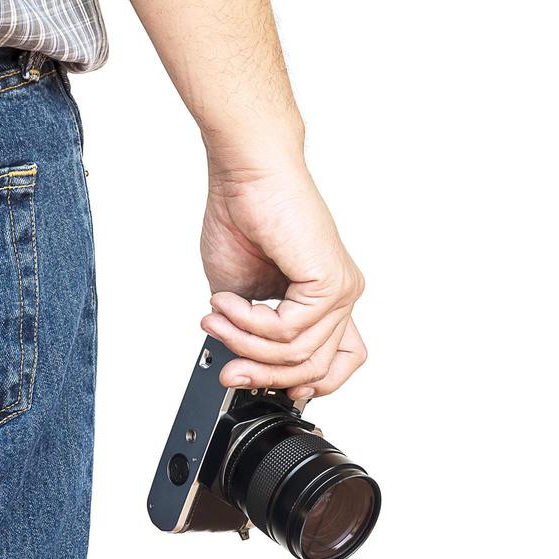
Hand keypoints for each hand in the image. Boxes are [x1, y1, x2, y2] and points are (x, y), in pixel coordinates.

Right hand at [199, 160, 366, 399]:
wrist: (247, 174)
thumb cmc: (243, 217)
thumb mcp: (243, 295)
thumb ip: (251, 333)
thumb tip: (241, 367)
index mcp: (324, 300)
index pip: (337, 362)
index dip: (305, 385)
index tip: (265, 385)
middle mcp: (339, 296)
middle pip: (314, 369)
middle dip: (262, 375)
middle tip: (227, 367)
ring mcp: (340, 290)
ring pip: (298, 355)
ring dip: (245, 343)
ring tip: (218, 317)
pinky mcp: (330, 281)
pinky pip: (289, 330)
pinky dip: (250, 323)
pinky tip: (229, 302)